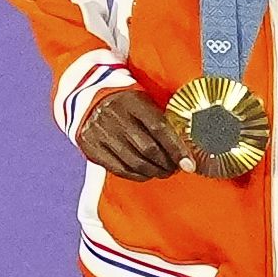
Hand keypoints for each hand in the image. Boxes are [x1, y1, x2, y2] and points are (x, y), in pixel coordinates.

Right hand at [75, 83, 190, 180]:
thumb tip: (186, 149)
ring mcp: (102, 133)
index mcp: (133, 101)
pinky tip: (146, 174)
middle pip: (148, 148)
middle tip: (176, 168)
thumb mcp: (143, 101)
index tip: (189, 164)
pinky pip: (119, 169)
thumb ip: (162, 120)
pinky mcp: (92, 148)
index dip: (176, 149)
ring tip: (163, 171)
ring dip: (154, 172)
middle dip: (167, 164)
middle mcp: (115, 116)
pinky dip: (137, 176)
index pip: (159, 128)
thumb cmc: (126, 104)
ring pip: (135, 162)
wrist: (88, 100)